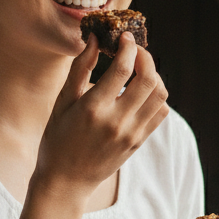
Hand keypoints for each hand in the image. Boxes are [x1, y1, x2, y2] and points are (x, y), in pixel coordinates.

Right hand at [32, 32, 169, 206]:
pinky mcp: (139, 142)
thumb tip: (94, 39)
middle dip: (145, 57)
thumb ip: (80, 68)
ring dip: (154, 75)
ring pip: (160, 95)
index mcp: (93, 109)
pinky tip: (141, 91)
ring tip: (138, 69)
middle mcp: (117, 122)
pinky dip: (157, 96)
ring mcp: (131, 134)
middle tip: (134, 50)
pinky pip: (160, 113)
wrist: (66, 181)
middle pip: (148, 79)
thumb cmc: (58, 139)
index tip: (124, 37)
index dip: (127, 47)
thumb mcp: (62, 102)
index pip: (122, 68)